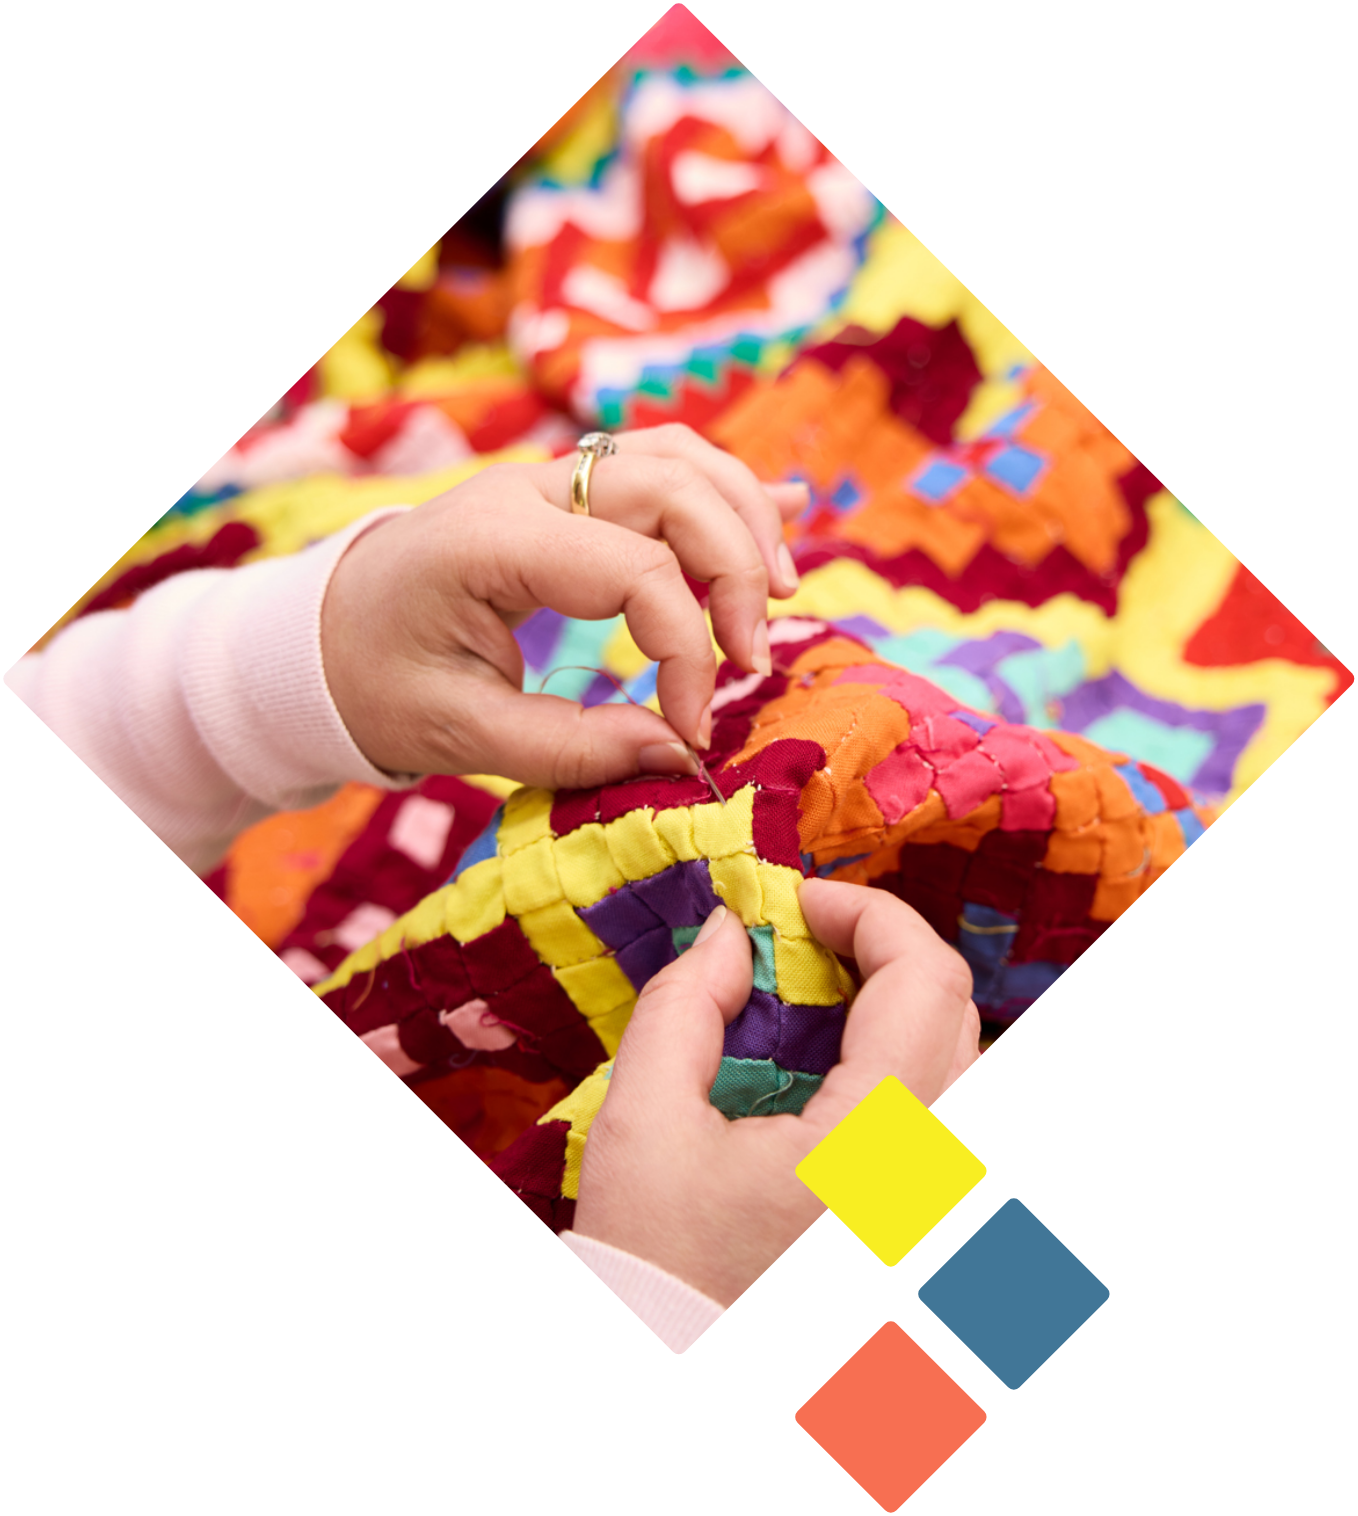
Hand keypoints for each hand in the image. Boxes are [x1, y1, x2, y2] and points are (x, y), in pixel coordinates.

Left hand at [320, 423, 808, 785]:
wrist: (325, 636)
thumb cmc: (380, 684)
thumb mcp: (459, 735)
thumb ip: (572, 748)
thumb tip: (681, 755)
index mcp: (492, 541)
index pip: (634, 571)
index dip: (686, 653)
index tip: (692, 729)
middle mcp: (529, 492)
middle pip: (674, 488)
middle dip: (737, 570)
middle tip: (755, 660)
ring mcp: (551, 484)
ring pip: (679, 459)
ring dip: (744, 518)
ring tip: (785, 589)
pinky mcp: (569, 497)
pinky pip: (663, 467)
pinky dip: (726, 492)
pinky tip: (786, 508)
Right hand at [571, 879, 982, 1307]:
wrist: (676, 1356)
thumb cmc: (656, 1262)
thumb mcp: (641, 1122)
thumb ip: (684, 1006)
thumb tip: (730, 932)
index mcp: (874, 1148)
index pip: (926, 983)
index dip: (869, 914)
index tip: (800, 901)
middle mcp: (928, 1174)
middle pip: (953, 1013)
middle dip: (878, 951)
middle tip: (799, 937)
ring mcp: (929, 1196)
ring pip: (954, 1057)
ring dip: (890, 1001)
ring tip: (810, 989)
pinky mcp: (913, 1209)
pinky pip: (935, 1104)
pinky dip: (893, 1055)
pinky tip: (827, 1055)